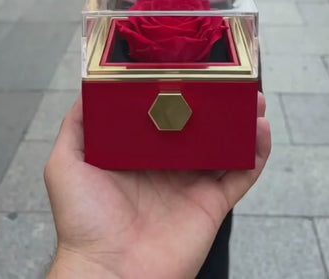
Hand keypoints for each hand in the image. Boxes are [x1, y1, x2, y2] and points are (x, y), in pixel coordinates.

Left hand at [45, 96, 270, 278]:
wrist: (109, 273)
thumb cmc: (82, 221)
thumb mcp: (66, 164)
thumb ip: (77, 126)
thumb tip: (89, 90)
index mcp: (139, 153)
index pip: (165, 114)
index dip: (181, 92)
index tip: (193, 69)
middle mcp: (168, 165)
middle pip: (201, 126)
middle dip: (218, 103)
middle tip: (233, 81)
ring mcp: (192, 184)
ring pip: (225, 146)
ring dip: (242, 122)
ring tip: (255, 99)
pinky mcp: (211, 205)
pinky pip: (241, 176)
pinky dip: (256, 154)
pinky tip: (262, 131)